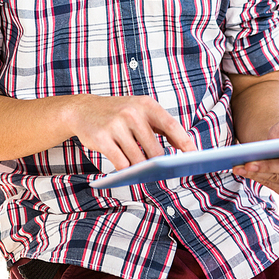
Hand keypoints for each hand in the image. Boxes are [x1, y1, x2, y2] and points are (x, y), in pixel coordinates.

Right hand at [68, 94, 195, 170]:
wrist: (83, 109)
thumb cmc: (118, 113)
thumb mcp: (139, 110)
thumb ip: (160, 127)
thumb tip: (184, 149)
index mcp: (146, 105)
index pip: (171, 125)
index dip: (185, 142)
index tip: (195, 156)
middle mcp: (132, 113)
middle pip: (155, 150)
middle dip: (160, 165)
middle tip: (164, 174)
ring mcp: (116, 125)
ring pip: (138, 160)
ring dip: (141, 169)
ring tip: (141, 170)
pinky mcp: (102, 139)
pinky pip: (120, 163)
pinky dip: (125, 169)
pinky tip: (124, 167)